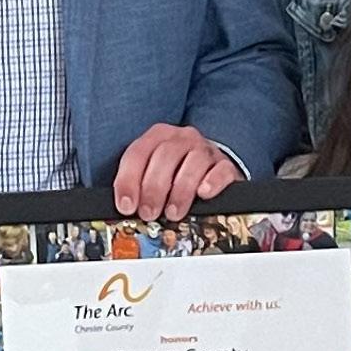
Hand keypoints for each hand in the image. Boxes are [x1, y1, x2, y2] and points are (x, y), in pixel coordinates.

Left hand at [110, 123, 237, 220]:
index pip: (138, 153)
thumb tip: (124, 208)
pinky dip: (211, 182)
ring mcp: (206, 150)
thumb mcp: (153, 173)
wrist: (211, 169)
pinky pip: (221, 170)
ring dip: (180, 191)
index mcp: (158, 136)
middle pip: (165, 157)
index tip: (126, 206)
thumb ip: (137, 185)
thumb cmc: (176, 174)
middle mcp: (182, 138)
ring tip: (172, 213)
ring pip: (193, 162)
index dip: (128, 181)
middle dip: (154, 189)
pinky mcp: (226, 165)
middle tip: (148, 213)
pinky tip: (203, 194)